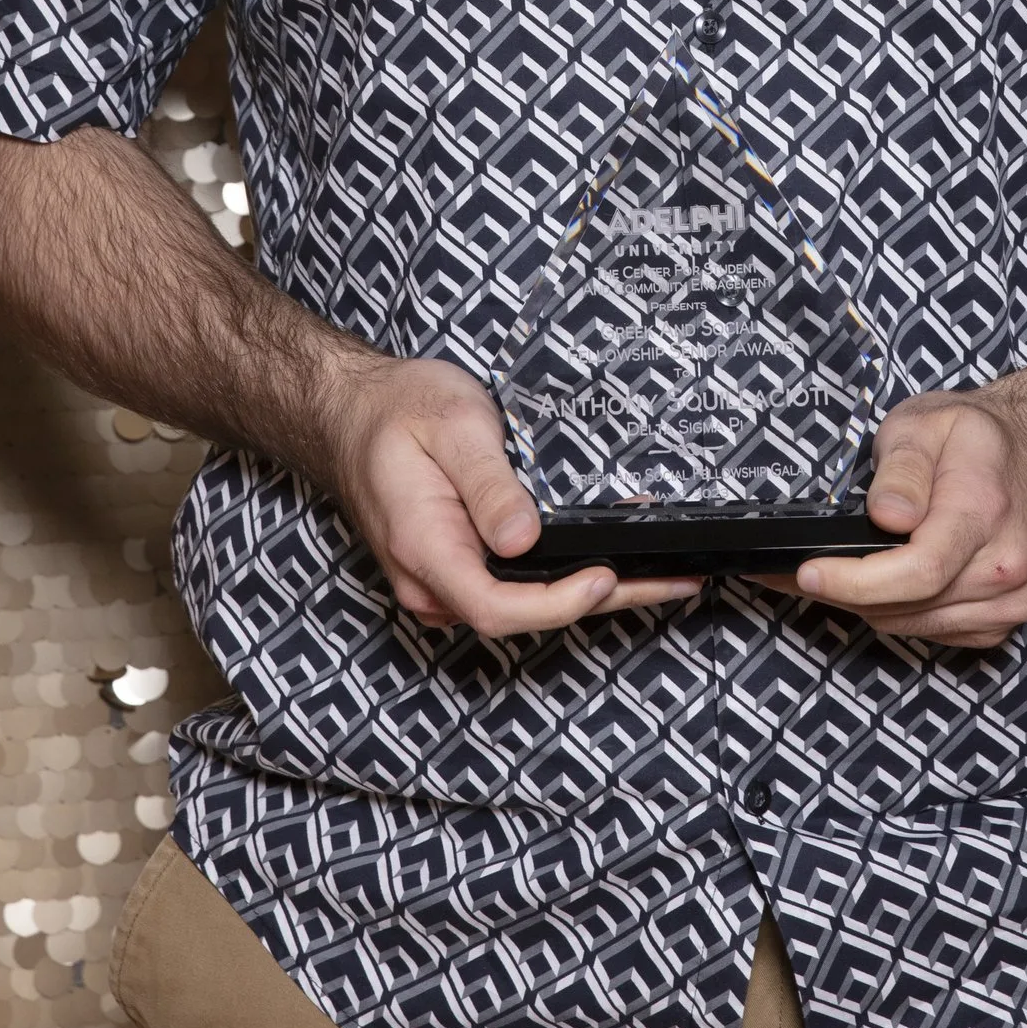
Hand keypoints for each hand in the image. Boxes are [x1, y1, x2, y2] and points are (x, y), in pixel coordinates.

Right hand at [319, 354, 700, 638]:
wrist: (352, 413)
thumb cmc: (399, 410)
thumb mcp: (453, 426)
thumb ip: (489, 485)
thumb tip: (524, 539)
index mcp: (424, 547)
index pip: (498, 607)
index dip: (559, 604)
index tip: (608, 576)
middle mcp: (428, 581)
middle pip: (522, 616)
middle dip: (600, 600)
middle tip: (674, 581)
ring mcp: (439, 583)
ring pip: (521, 608)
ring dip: (588, 594)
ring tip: (658, 574)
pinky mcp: (453, 573)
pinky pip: (509, 590)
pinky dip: (560, 580)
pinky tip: (603, 561)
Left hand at [790, 390, 1026, 648]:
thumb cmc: (982, 438)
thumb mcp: (928, 422)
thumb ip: (901, 469)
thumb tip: (886, 516)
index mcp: (985, 512)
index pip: (917, 571)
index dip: (854, 581)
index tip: (807, 572)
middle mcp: (1006, 568)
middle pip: (906, 604)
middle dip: (842, 590)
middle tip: (791, 571)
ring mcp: (1010, 602)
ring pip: (911, 624)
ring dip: (867, 604)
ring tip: (831, 572)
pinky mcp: (1003, 622)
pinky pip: (931, 631)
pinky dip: (899, 612)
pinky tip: (882, 582)